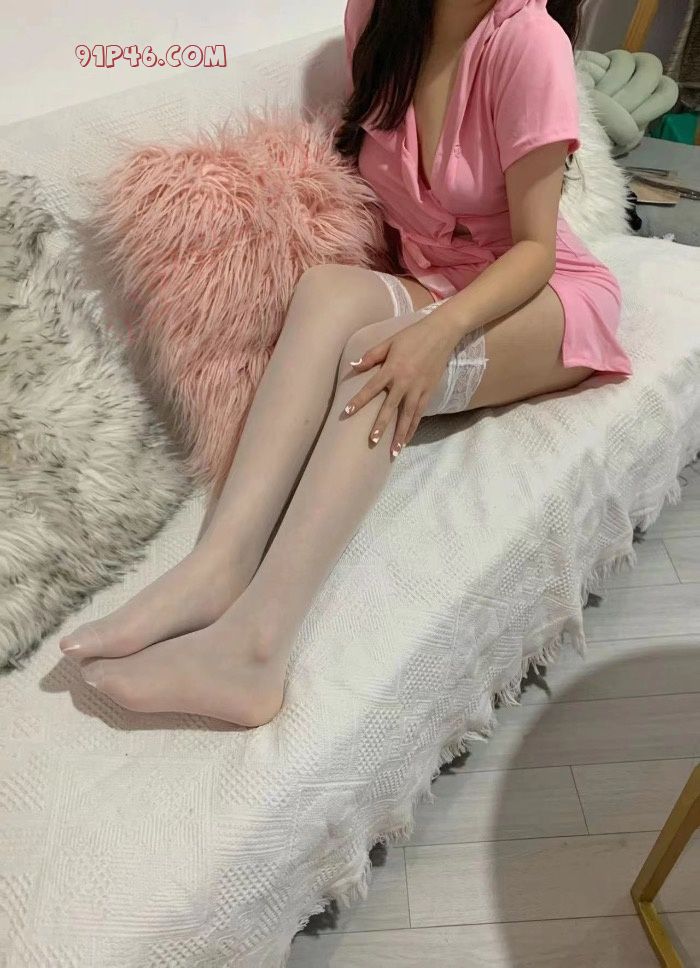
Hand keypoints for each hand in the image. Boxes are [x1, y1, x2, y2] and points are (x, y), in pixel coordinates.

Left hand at [342, 313, 456, 458]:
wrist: (442, 332)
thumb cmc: (412, 335)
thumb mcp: (389, 341)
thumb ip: (371, 355)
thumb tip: (353, 366)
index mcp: (392, 368)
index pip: (371, 388)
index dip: (358, 401)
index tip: (346, 413)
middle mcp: (405, 381)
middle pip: (391, 407)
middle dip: (381, 425)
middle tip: (372, 441)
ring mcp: (419, 388)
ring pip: (408, 416)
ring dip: (401, 434)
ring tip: (394, 451)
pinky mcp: (429, 391)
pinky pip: (419, 413)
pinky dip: (413, 427)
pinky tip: (407, 439)